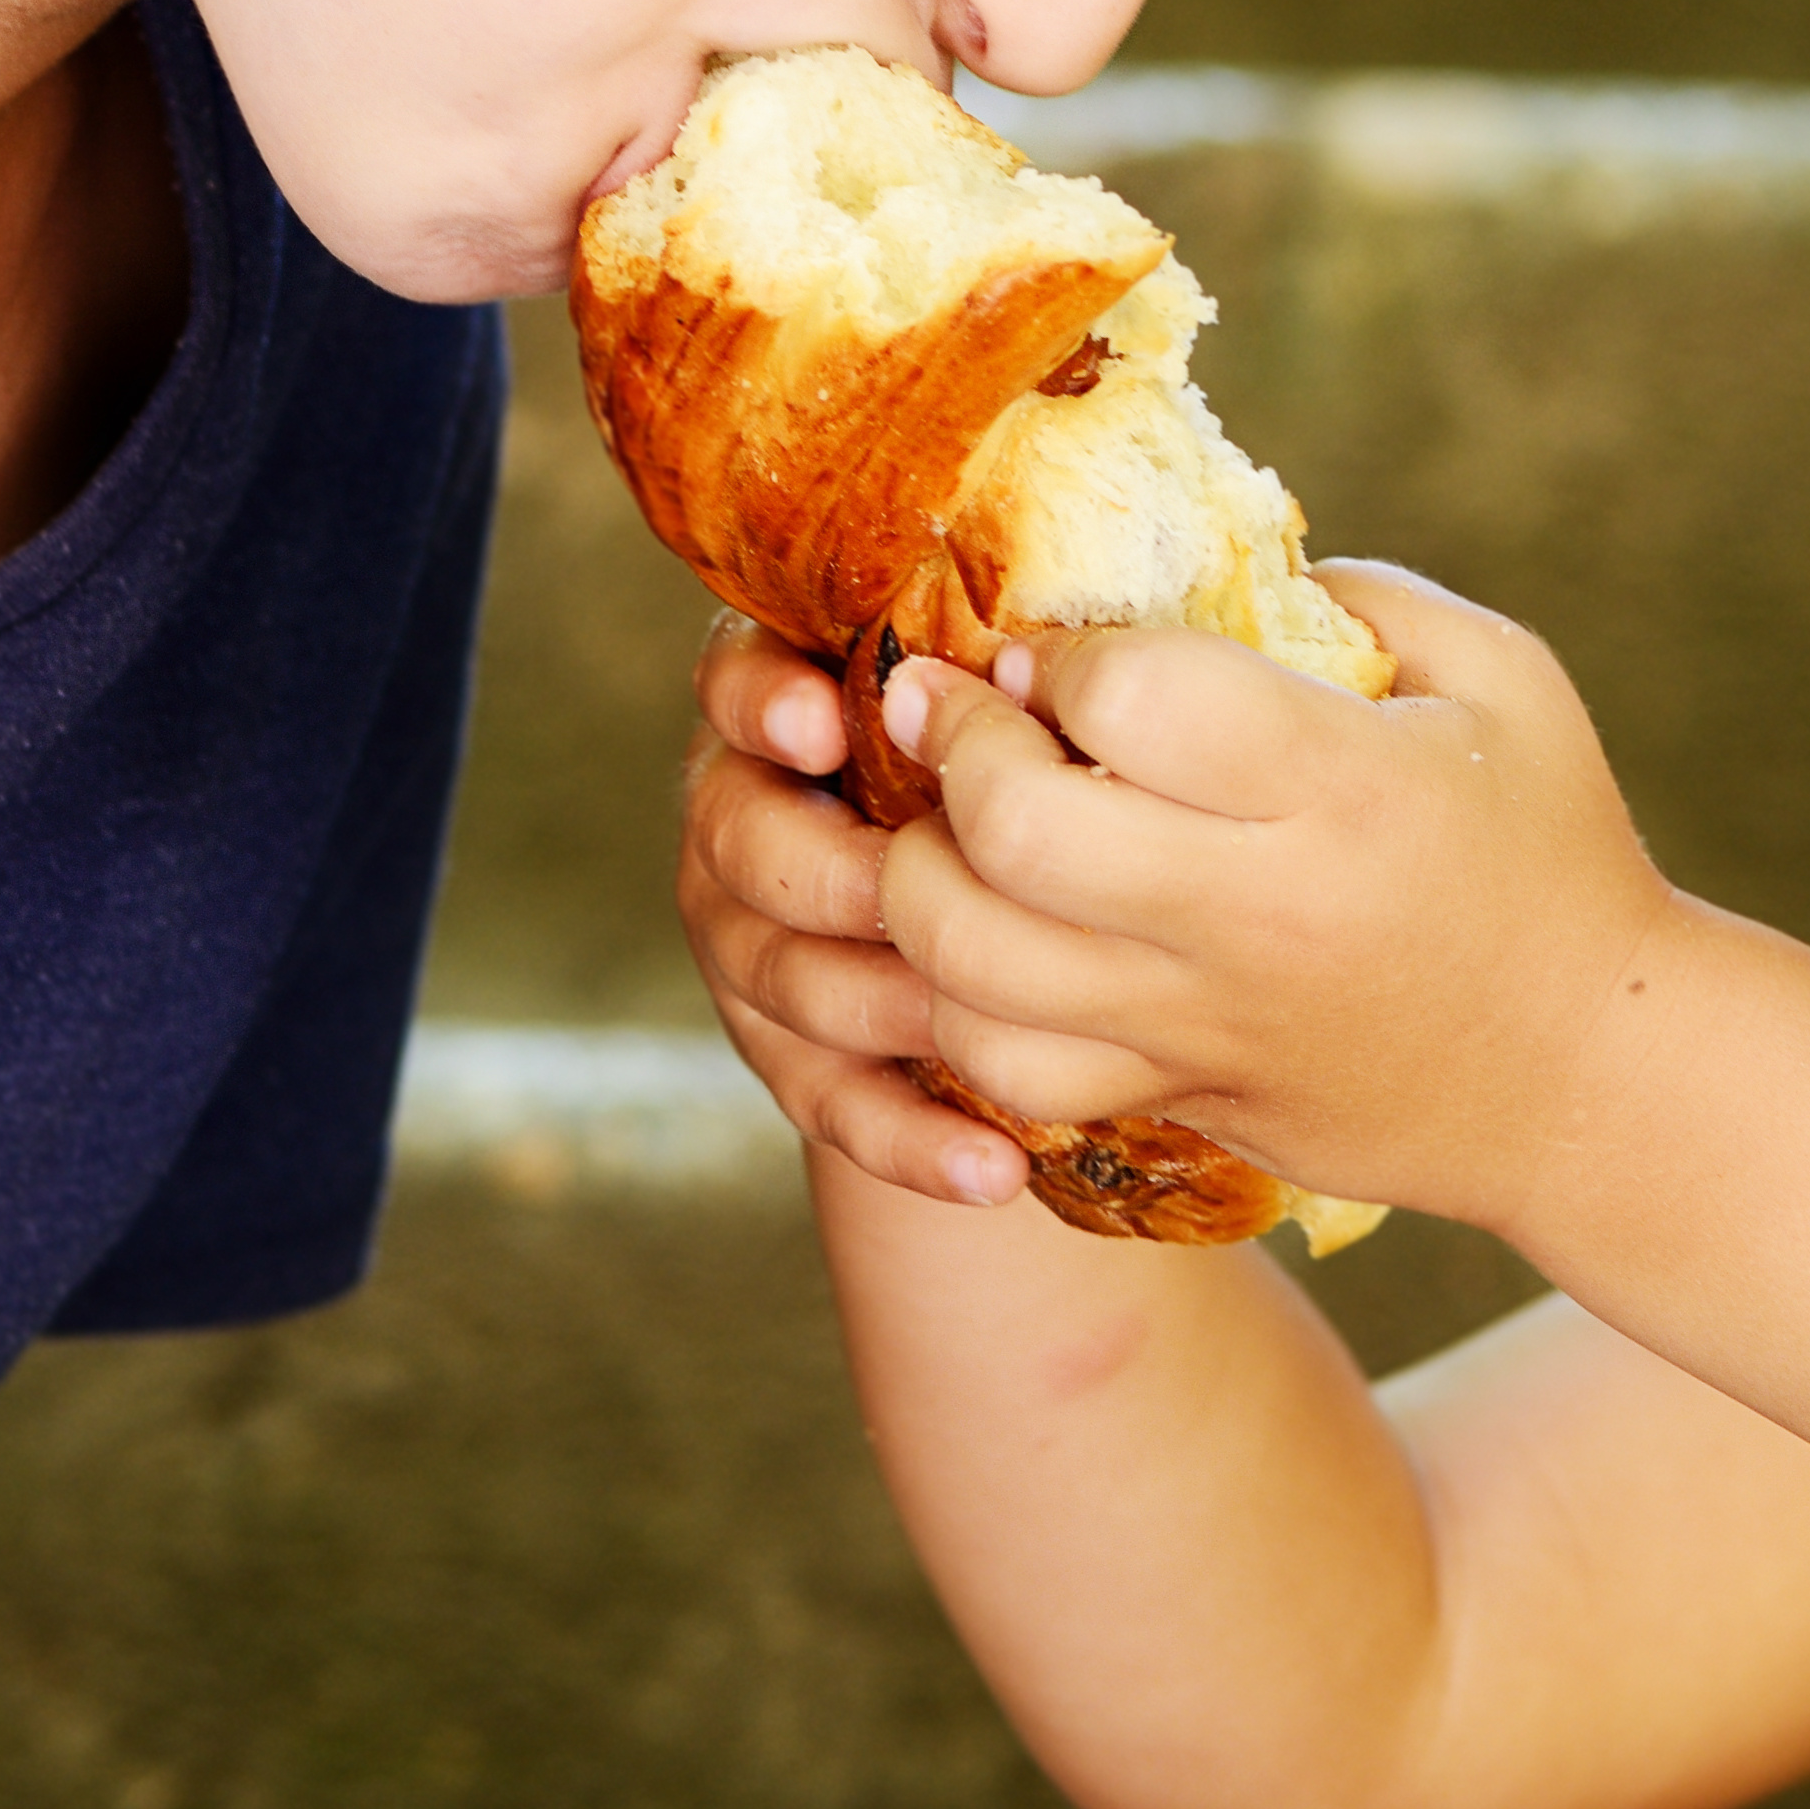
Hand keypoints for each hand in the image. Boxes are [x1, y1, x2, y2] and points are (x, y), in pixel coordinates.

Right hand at [675, 617, 1027, 1208]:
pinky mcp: (788, 1053)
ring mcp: (752, 943)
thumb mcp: (1010, 703)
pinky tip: (991, 1169)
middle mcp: (744, 818)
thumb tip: (1075, 639)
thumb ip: (1009, 668)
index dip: (762, 704)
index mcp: (788, 706)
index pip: (733, 684)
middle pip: (740, 841)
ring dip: (878, 1005)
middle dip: (825, 872)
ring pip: (781, 978)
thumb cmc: (1030, 767)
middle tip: (903, 890)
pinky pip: (834, 1104)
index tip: (823, 724)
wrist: (1012, 912)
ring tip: (974, 1026)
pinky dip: (911, 1141)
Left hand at [872, 562, 1674, 1237]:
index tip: (1062, 649)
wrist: (1593, 1080)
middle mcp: (1261, 914)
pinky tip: (976, 942)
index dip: (1063, 656)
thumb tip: (1197, 555)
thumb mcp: (1504, 677)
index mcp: (1345, 788)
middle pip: (1022, 836)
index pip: (1132, 702)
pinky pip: (1006, 1073)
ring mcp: (1208, 1024)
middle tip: (951, 710)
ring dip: (920, 878)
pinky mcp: (1180, 1098)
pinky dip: (951, 1007)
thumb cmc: (1553, 850)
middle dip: (954, 749)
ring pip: (977, 969)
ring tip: (941, 824)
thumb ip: (1360, 593)